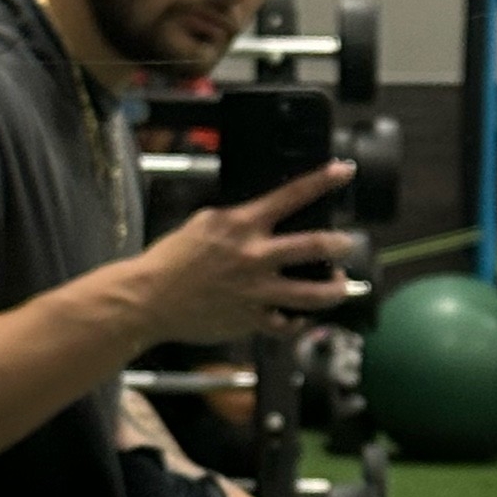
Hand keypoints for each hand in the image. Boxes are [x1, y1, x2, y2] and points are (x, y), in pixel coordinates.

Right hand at [129, 162, 356, 345]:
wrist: (148, 299)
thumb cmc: (171, 260)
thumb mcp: (202, 223)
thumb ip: (235, 219)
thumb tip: (259, 214)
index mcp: (242, 225)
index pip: (291, 195)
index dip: (323, 181)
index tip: (344, 172)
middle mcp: (255, 256)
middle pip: (315, 246)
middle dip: (341, 244)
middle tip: (347, 244)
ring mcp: (256, 291)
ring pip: (314, 293)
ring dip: (335, 288)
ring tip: (340, 284)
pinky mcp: (251, 320)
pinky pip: (286, 325)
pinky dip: (296, 321)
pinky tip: (298, 316)